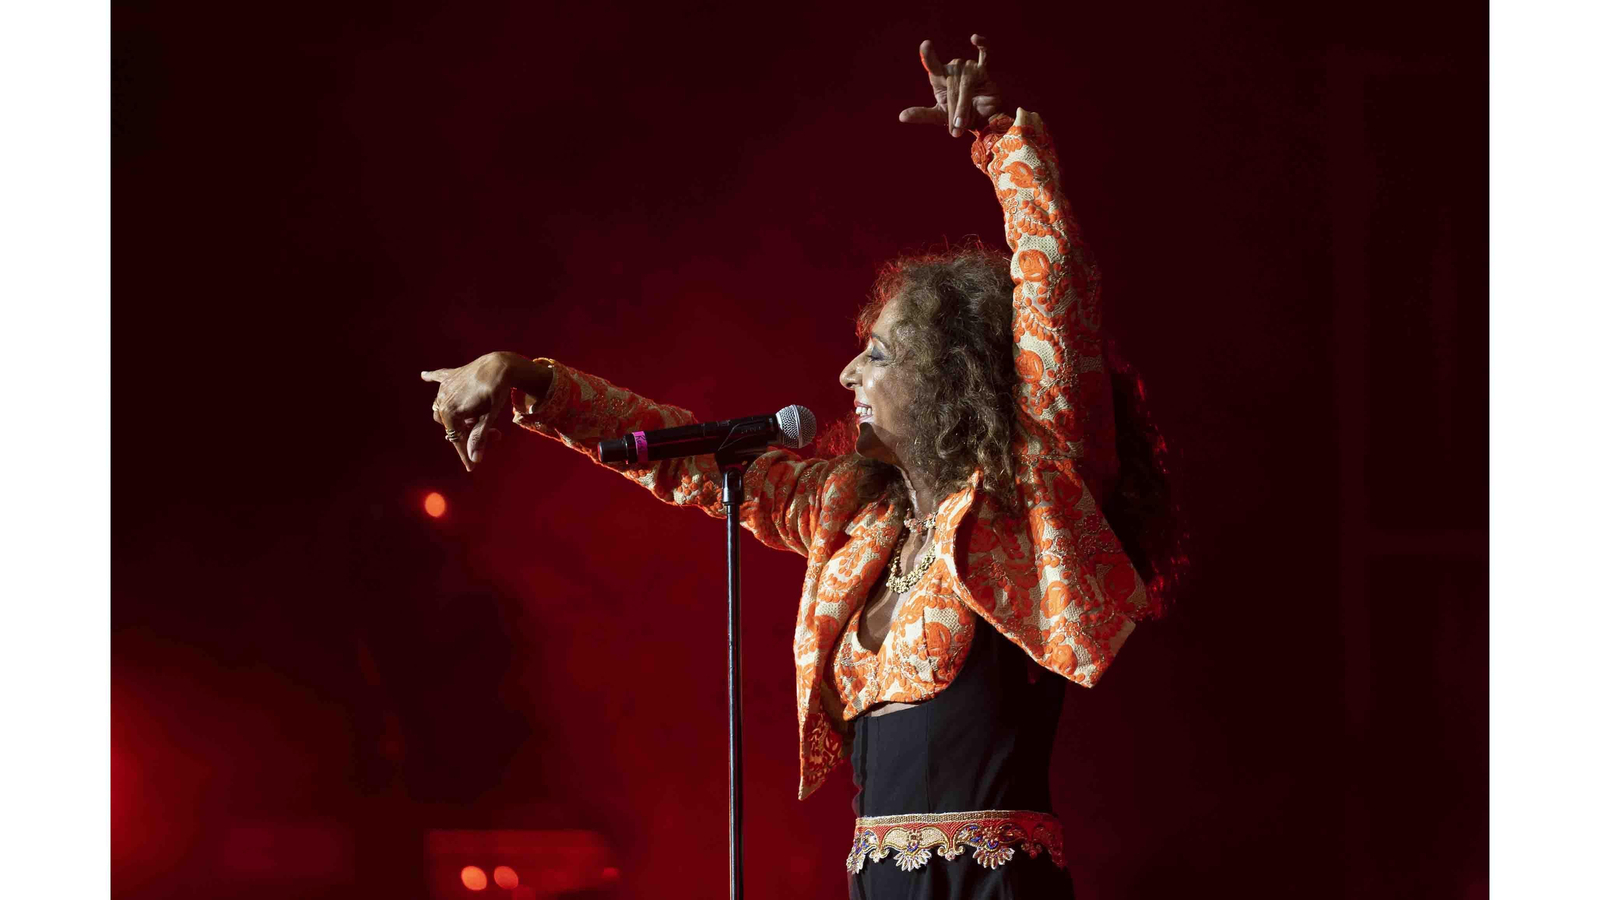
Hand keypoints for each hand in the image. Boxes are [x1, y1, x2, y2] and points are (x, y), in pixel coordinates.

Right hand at [420, 351, 537, 470]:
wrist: (500, 365)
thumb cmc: (496, 392)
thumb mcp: (489, 417)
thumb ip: (479, 437)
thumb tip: (474, 459)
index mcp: (450, 412)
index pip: (456, 438)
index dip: (464, 454)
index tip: (471, 467)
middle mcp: (442, 399)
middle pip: (451, 425)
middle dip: (468, 433)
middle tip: (493, 435)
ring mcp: (444, 386)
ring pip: (445, 408)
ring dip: (459, 416)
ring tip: (480, 417)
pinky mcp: (450, 375)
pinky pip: (437, 377)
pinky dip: (432, 378)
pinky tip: (424, 376)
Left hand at [898, 35, 1003, 136]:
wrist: (983, 121)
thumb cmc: (959, 117)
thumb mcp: (938, 117)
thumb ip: (921, 114)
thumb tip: (901, 116)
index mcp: (939, 77)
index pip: (932, 64)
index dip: (928, 55)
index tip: (925, 45)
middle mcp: (953, 68)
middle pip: (951, 85)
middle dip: (954, 108)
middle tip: (956, 128)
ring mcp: (968, 66)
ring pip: (965, 84)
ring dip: (964, 106)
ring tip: (963, 123)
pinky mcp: (983, 69)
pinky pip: (984, 54)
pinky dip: (982, 45)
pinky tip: (975, 38)